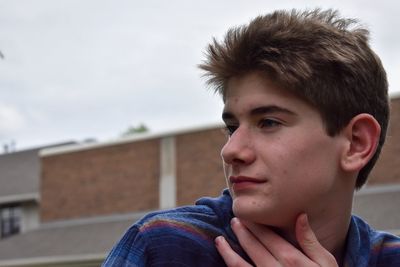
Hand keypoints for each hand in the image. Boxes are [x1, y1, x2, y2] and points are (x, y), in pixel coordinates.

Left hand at [215, 213, 337, 266]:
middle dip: (242, 232)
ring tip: (220, 240)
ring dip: (228, 252)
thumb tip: (300, 216)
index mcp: (292, 260)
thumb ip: (310, 241)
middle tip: (234, 220)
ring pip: (240, 265)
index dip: (256, 225)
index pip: (268, 237)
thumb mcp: (326, 263)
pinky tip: (225, 261)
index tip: (247, 215)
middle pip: (253, 247)